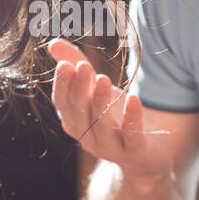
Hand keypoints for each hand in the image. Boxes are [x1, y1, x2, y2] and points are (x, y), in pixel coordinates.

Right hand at [46, 37, 171, 183]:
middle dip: (80, 89)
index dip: (63, 85)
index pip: (62, 103)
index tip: (66, 64)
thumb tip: (53, 43)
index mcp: (74, 122)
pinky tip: (134, 97)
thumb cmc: (115, 117)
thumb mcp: (96, 89)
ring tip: (103, 78)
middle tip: (84, 66)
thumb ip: (76, 64)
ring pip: (101, 125)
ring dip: (100, 102)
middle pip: (79, 113)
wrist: (145, 156)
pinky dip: (132, 117)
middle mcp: (88, 137)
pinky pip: (132, 136)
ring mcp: (111, 148)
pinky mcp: (135, 151)